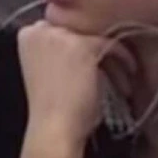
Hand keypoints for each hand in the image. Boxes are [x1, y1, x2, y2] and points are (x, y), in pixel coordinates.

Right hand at [17, 21, 136, 142]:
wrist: (53, 127)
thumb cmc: (50, 109)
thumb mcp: (47, 73)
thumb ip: (59, 53)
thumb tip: (85, 45)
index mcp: (27, 36)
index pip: (58, 29)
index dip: (76, 45)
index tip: (90, 61)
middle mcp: (41, 29)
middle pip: (79, 31)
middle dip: (95, 50)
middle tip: (110, 68)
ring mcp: (61, 35)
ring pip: (96, 38)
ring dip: (111, 58)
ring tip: (122, 78)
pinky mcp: (82, 45)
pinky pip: (111, 45)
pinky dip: (123, 58)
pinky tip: (129, 73)